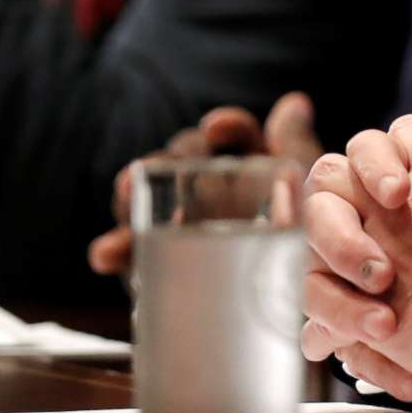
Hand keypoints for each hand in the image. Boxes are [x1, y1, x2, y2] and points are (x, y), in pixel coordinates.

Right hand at [87, 94, 323, 276]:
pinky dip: (116, 248)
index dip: (227, 128)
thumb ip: (296, 148)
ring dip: (133, 192)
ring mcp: (176, 221)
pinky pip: (132, 248)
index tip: (218, 128)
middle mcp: (207, 185)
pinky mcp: (155, 257)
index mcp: (249, 164)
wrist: (298, 309)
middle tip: (168, 163)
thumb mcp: (305, 197)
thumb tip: (293, 103)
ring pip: (147, 194)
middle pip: (182, 156)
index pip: (234, 134)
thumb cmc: (301, 243)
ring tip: (127, 191)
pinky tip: (105, 254)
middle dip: (173, 157)